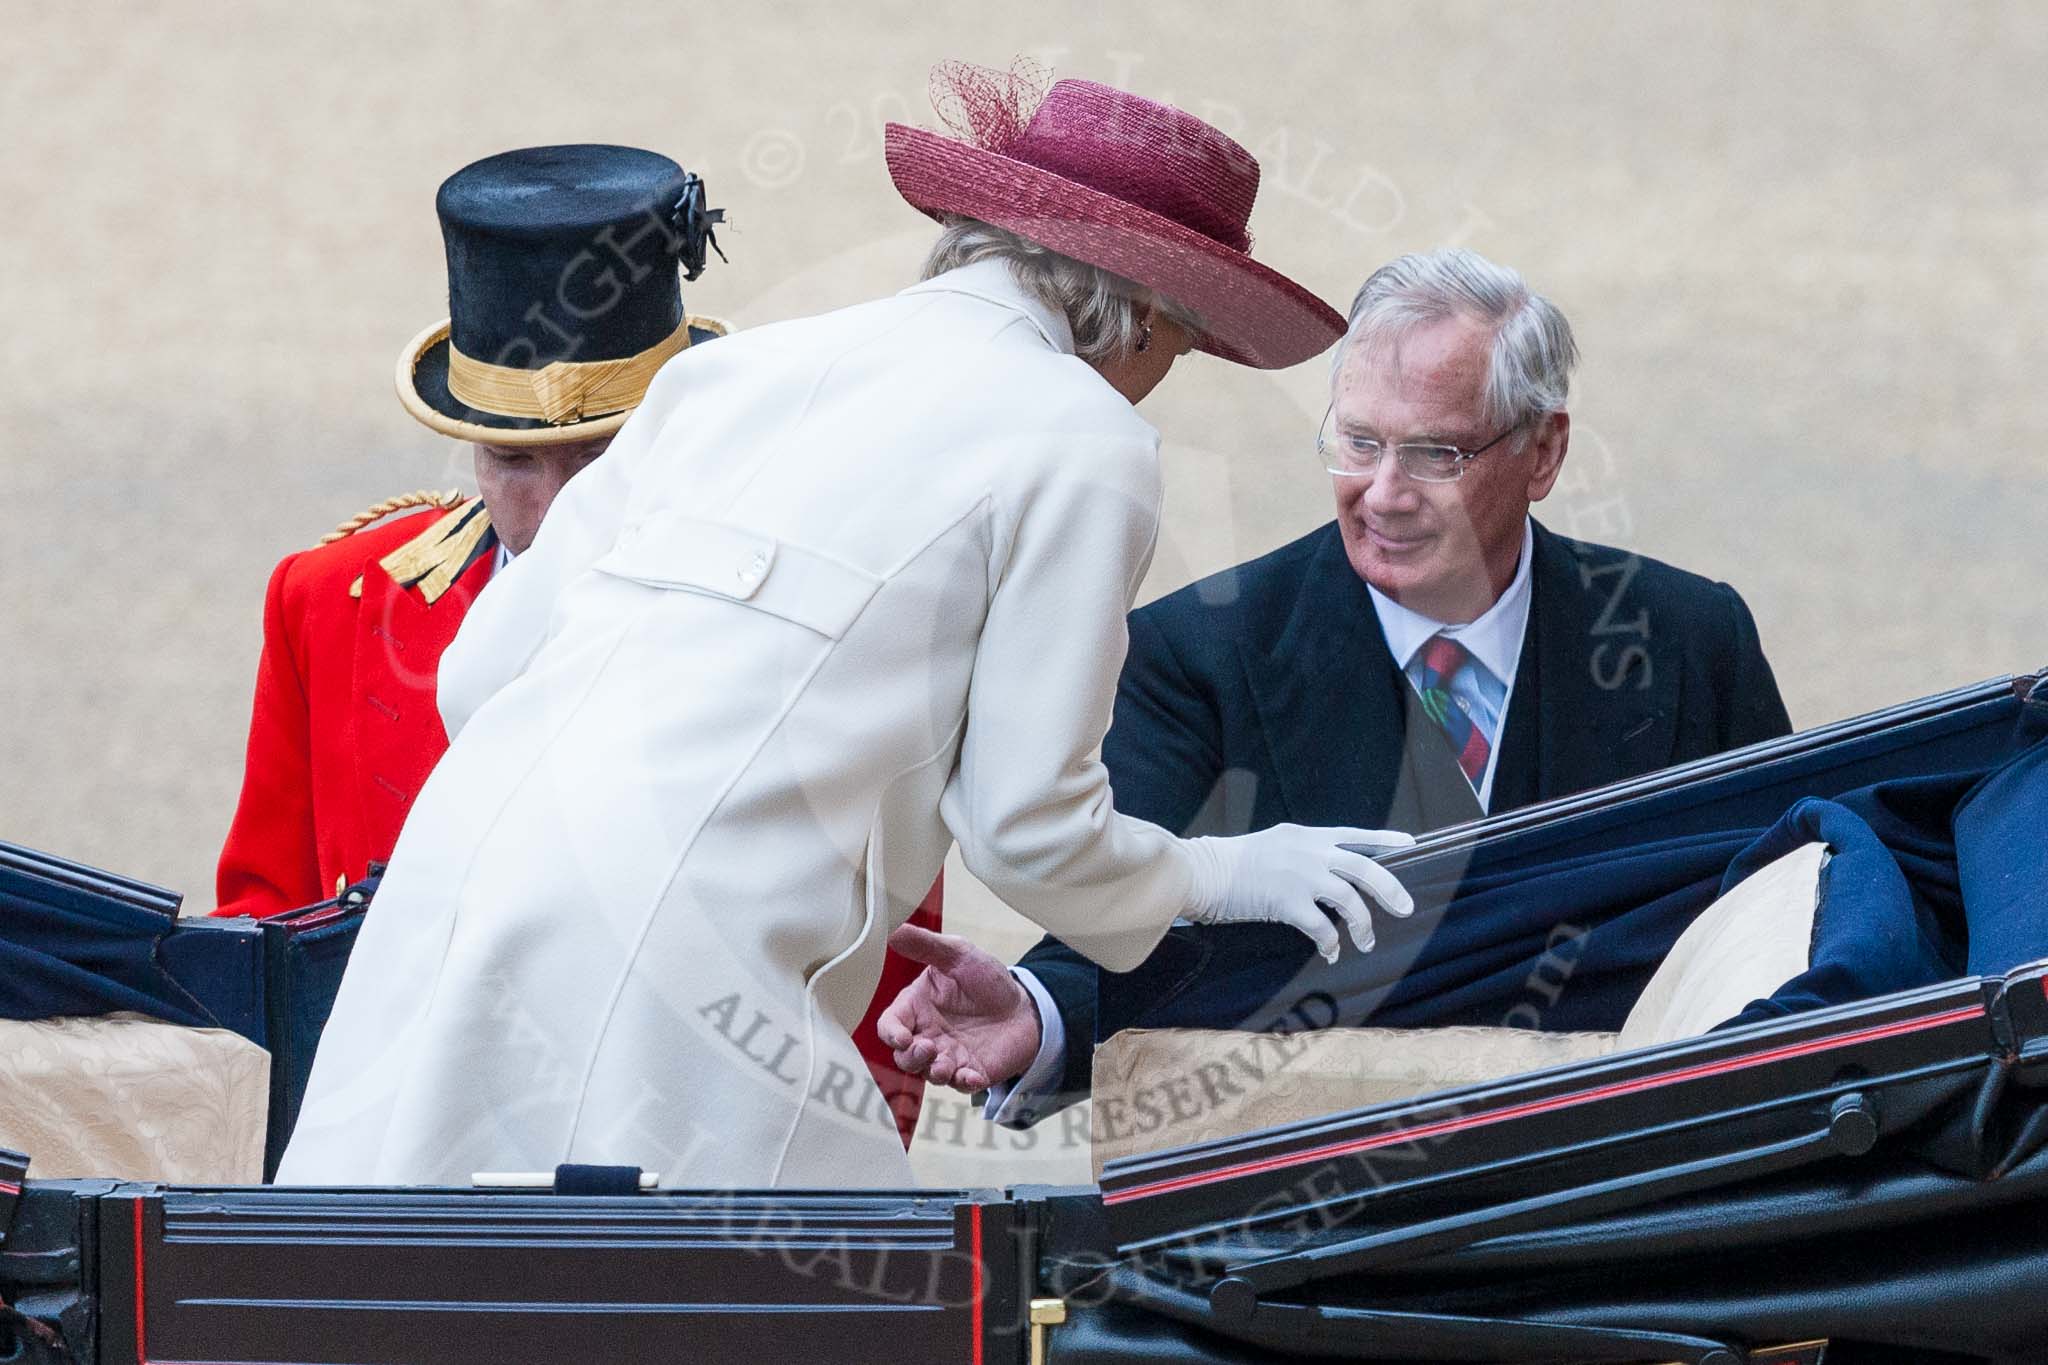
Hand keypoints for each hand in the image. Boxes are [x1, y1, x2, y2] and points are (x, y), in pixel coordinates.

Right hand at [875, 924, 1043, 1093]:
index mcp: (918, 1008)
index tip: (901, 1037)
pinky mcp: (971, 1072)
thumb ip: (926, 946)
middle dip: (911, 1058)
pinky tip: (972, 1076)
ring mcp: (949, 1056)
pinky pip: (961, 1085)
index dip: (891, 1034)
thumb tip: (894, 931)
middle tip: (927, 1047)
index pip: (890, 1025)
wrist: (1025, 1005)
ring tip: (945, 1065)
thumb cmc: (987, 980)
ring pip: (929, 1074)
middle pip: (904, 1057)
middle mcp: (928, 1035)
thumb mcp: (958, 954)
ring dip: (934, 1072)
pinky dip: (964, 1083)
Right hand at [1184, 824, 1415, 963]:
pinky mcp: (1287, 901)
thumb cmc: (1232, 863)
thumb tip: (1326, 874)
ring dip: (1363, 925)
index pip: (1355, 835)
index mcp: (1306, 836)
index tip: (1410, 845)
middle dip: (1390, 889)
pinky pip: (1323, 927)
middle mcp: (1309, 851)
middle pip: (1363, 868)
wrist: (1203, 872)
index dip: (1385, 841)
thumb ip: (1302, 853)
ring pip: (1349, 900)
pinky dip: (1332, 942)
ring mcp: (1300, 876)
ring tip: (1366, 943)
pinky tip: (1332, 952)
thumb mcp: (1273, 844)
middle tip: (1405, 908)